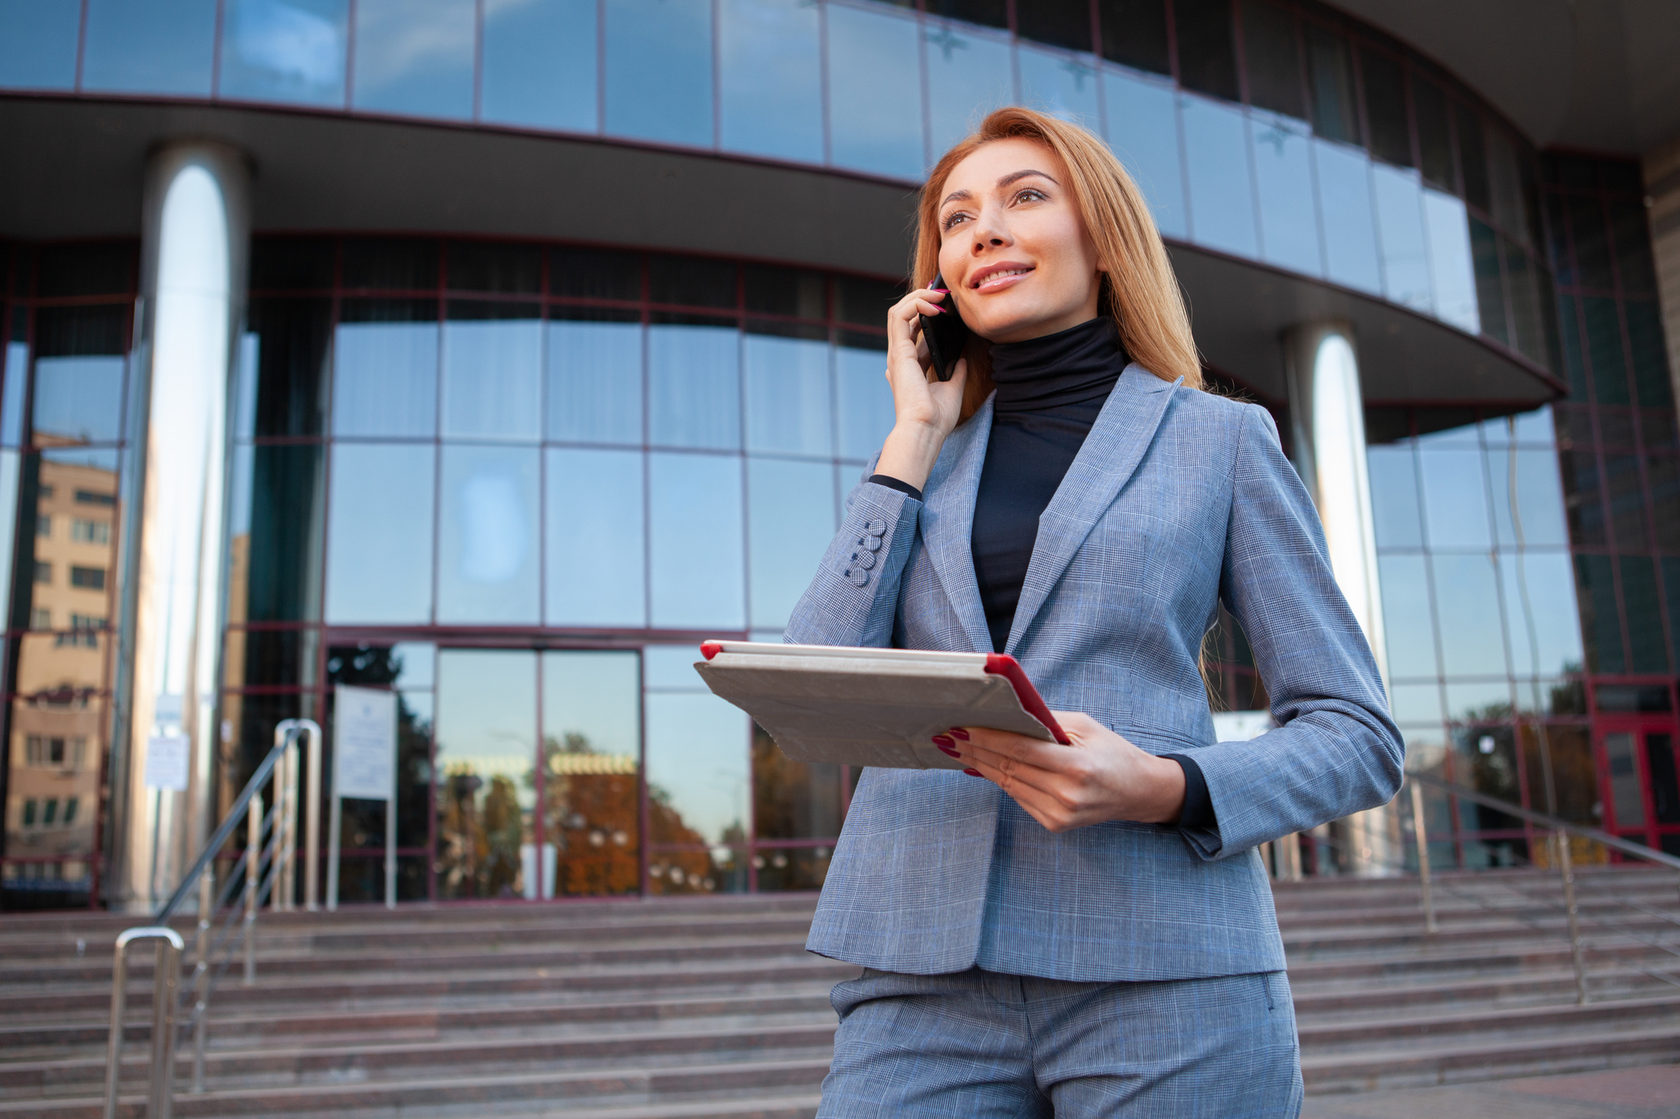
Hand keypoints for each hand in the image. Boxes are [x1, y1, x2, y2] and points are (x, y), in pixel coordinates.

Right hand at [873, 287, 968, 490]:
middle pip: (905, 315)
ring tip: (939, 296)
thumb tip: (964, 357)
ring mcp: (897, 353)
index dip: (928, 312)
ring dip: (918, 297)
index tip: (948, 306)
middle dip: (923, 299)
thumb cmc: (936, 417)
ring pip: (898, 310)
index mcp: (911, 364)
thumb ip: (957, 370)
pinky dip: (915, 304)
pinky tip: (935, 306)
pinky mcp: (898, 351)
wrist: (926, 430)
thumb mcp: (953, 388)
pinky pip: (899, 316)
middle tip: (944, 294)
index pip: (914, 329)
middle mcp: (901, 356)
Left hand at [942, 712, 1186, 831]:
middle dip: (976, 750)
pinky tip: (980, 766)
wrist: (1138, 792)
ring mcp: (1060, 814)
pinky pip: (1018, 797)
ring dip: (980, 765)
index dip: (988, 738)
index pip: (1021, 750)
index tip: (963, 727)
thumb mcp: (1084, 726)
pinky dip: (998, 780)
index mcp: (1077, 766)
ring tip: (957, 749)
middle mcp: (1067, 794)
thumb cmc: (1112, 751)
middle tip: (948, 736)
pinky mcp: (1054, 824)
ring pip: (1008, 784)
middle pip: (1009, 768)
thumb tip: (1003, 714)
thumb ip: (1044, 721)